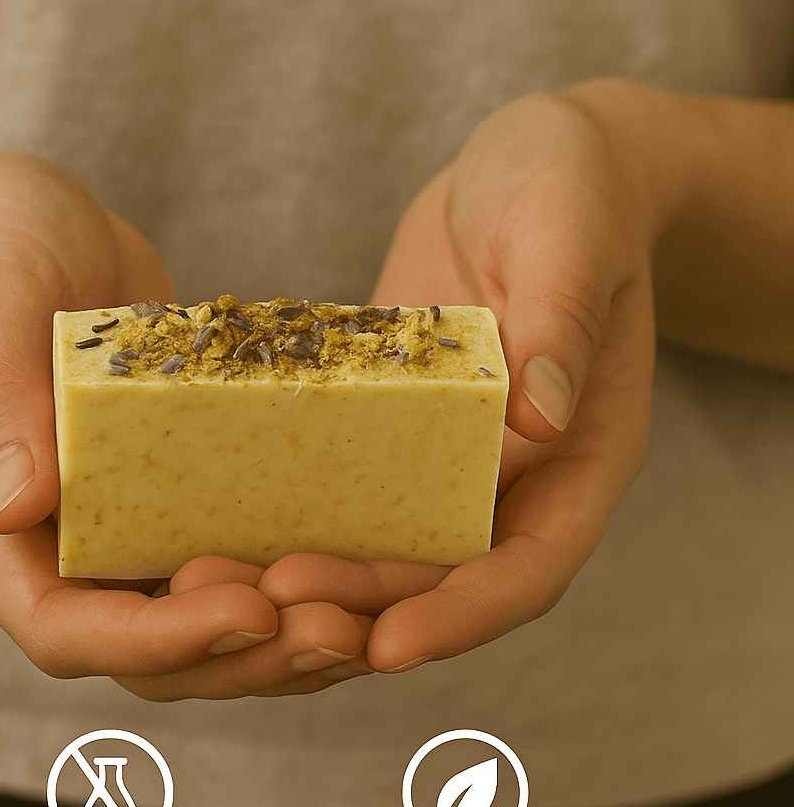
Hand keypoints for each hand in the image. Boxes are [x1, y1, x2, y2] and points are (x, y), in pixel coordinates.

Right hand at [0, 144, 371, 697]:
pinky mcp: (171, 490)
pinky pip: (231, 553)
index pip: (62, 626)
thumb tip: (16, 506)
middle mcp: (50, 543)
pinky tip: (364, 563)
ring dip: (280, 633)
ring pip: (198, 620)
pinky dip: (292, 572)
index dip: (157, 640)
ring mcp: (114, 523)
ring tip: (366, 620)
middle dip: (242, 655)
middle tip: (341, 630)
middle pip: (145, 650)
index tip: (251, 612)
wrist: (19, 217)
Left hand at [259, 83, 661, 671]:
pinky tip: (221, 517)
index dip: (463, 615)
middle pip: (444, 578)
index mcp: (584, 453)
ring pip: (387, 547)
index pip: (533, 566)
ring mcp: (457, 455)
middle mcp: (521, 475)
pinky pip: (348, 486)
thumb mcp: (571, 234)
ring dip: (316, 576)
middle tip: (270, 610)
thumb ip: (562, 318)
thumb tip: (542, 421)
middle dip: (361, 607)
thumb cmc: (572, 184)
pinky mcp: (399, 425)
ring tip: (225, 581)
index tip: (387, 647)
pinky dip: (294, 510)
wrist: (530, 160)